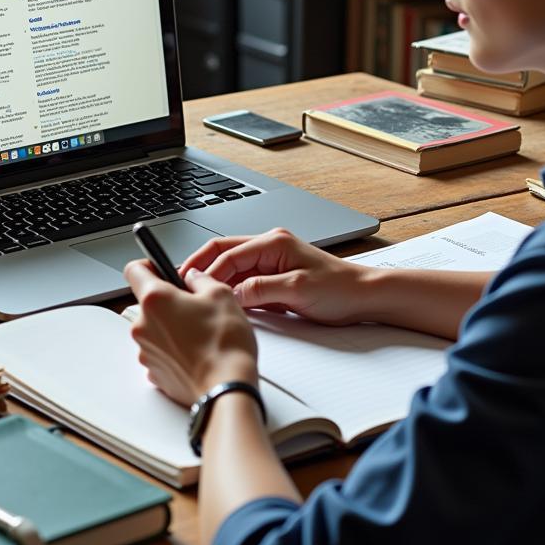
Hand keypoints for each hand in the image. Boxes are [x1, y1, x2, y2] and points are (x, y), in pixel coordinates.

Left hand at [123, 260, 257, 407]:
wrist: (226, 389)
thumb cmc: (224, 345)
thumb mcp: (221, 294)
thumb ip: (201, 279)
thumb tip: (194, 278)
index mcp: (155, 300)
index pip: (134, 270)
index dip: (149, 265)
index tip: (160, 268)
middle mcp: (143, 326)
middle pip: (148, 302)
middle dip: (169, 301)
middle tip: (195, 306)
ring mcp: (146, 351)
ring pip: (154, 328)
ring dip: (172, 326)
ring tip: (200, 332)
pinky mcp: (154, 372)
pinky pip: (160, 352)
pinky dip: (174, 349)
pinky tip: (196, 351)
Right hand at [180, 227, 373, 325]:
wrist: (365, 296)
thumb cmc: (340, 289)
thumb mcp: (296, 291)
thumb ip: (260, 290)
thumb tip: (231, 294)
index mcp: (273, 243)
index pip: (227, 252)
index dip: (205, 271)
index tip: (189, 286)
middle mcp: (269, 247)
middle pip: (222, 253)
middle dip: (199, 268)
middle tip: (179, 284)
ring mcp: (271, 262)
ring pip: (231, 268)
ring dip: (213, 280)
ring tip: (195, 296)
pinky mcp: (274, 278)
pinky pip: (243, 281)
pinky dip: (229, 290)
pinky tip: (221, 302)